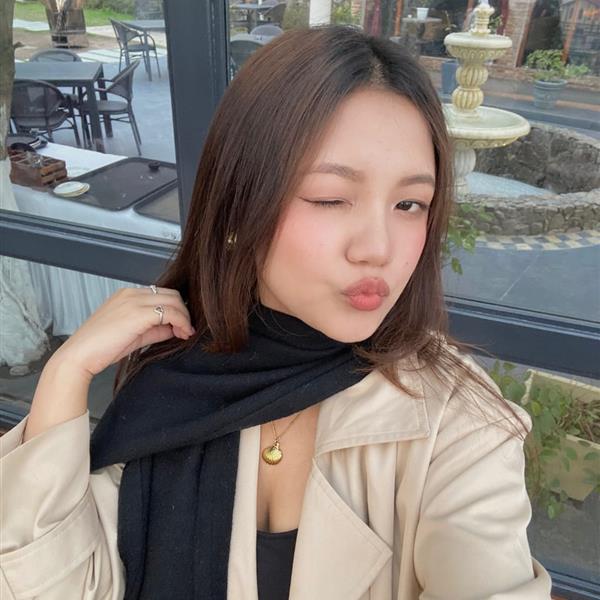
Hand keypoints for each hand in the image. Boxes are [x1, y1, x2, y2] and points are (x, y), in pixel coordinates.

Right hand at [51, 286, 194, 378]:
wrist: (79, 356)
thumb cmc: (100, 348)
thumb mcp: (133, 335)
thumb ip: (154, 329)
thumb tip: (174, 329)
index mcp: (127, 295)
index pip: (161, 294)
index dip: (176, 309)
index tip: (182, 326)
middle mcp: (131, 293)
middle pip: (171, 294)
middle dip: (184, 312)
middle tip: (186, 331)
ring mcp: (134, 301)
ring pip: (173, 300)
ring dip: (184, 317)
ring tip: (184, 334)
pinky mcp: (137, 313)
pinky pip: (169, 312)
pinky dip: (181, 322)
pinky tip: (181, 334)